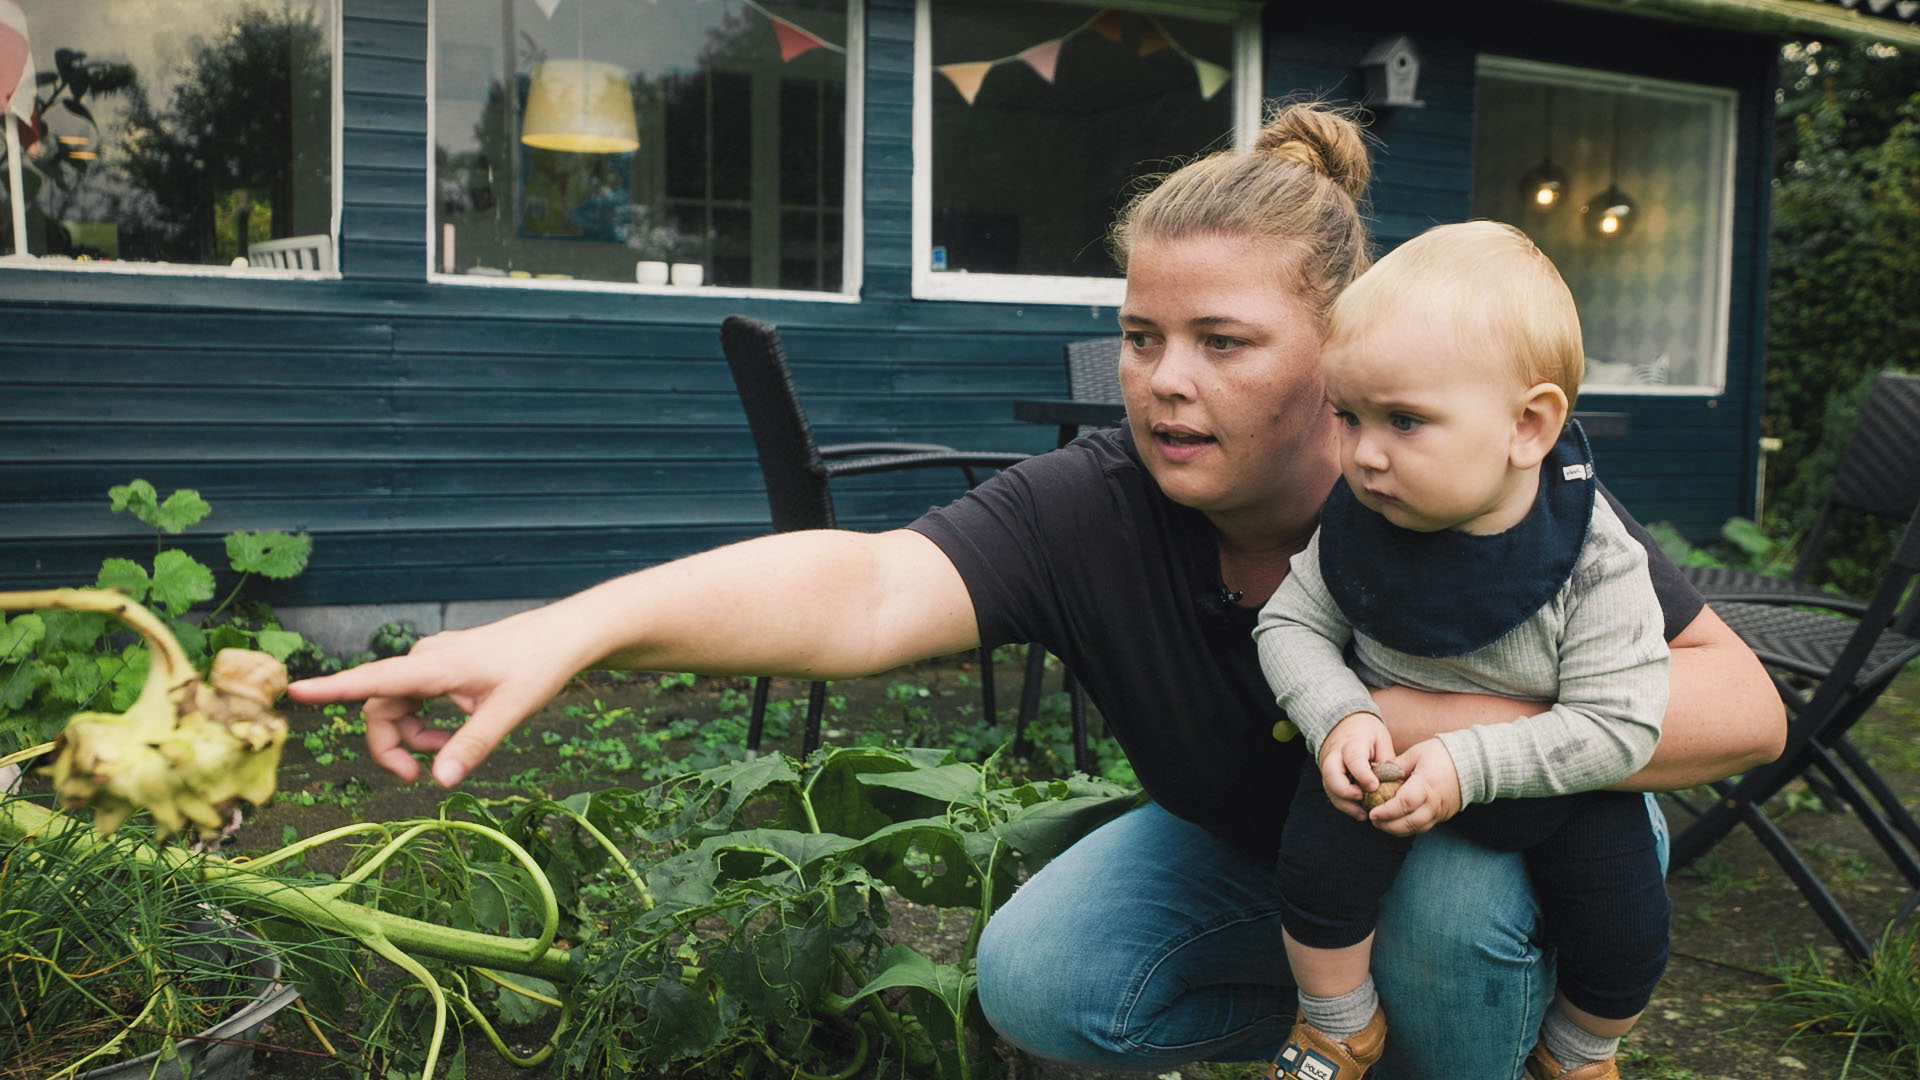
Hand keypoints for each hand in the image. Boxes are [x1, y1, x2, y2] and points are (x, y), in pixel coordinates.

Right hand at [286, 608, 584, 786]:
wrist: (565, 634)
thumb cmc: (539, 666)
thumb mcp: (509, 711)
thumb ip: (472, 746)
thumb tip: (439, 781)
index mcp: (434, 665)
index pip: (373, 679)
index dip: (333, 689)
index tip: (296, 691)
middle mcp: (425, 658)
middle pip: (382, 706)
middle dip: (391, 745)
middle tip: (415, 777)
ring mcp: (433, 660)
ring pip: (399, 706)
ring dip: (414, 737)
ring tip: (451, 753)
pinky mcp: (443, 666)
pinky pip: (417, 700)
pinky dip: (427, 724)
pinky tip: (456, 734)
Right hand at [1317, 712, 1396, 821]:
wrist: (1345, 723)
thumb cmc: (1367, 732)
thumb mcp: (1381, 739)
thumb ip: (1386, 760)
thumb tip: (1395, 783)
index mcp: (1351, 743)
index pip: (1353, 759)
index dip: (1363, 774)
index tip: (1374, 786)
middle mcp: (1334, 755)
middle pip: (1332, 775)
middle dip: (1345, 792)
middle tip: (1362, 800)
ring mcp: (1328, 766)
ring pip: (1330, 788)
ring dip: (1345, 804)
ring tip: (1363, 815)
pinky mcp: (1328, 776)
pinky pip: (1332, 793)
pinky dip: (1344, 805)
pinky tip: (1359, 812)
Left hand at [1366, 738, 1461, 835]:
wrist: (1472, 762)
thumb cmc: (1441, 754)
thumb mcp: (1416, 753)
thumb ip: (1396, 766)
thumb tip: (1376, 776)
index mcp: (1426, 784)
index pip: (1405, 803)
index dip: (1387, 811)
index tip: (1372, 812)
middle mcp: (1434, 802)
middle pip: (1410, 822)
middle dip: (1388, 825)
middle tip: (1373, 820)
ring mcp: (1440, 811)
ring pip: (1416, 828)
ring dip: (1397, 829)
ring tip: (1381, 823)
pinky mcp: (1443, 815)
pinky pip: (1424, 826)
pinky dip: (1408, 827)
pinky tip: (1396, 822)